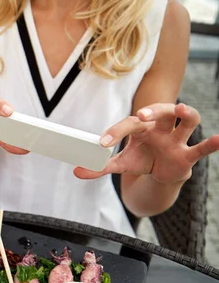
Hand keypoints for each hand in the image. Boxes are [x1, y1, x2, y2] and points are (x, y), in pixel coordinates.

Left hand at [74, 103, 218, 182]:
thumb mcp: (119, 164)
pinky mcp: (188, 154)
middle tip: (141, 113)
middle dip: (154, 109)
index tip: (101, 143)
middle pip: (162, 111)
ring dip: (186, 113)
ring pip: (187, 120)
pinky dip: (212, 143)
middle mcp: (161, 128)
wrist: (161, 173)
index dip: (115, 132)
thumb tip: (76, 172)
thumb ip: (100, 167)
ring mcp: (177, 139)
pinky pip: (202, 147)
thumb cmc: (141, 160)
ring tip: (181, 109)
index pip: (128, 124)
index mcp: (141, 128)